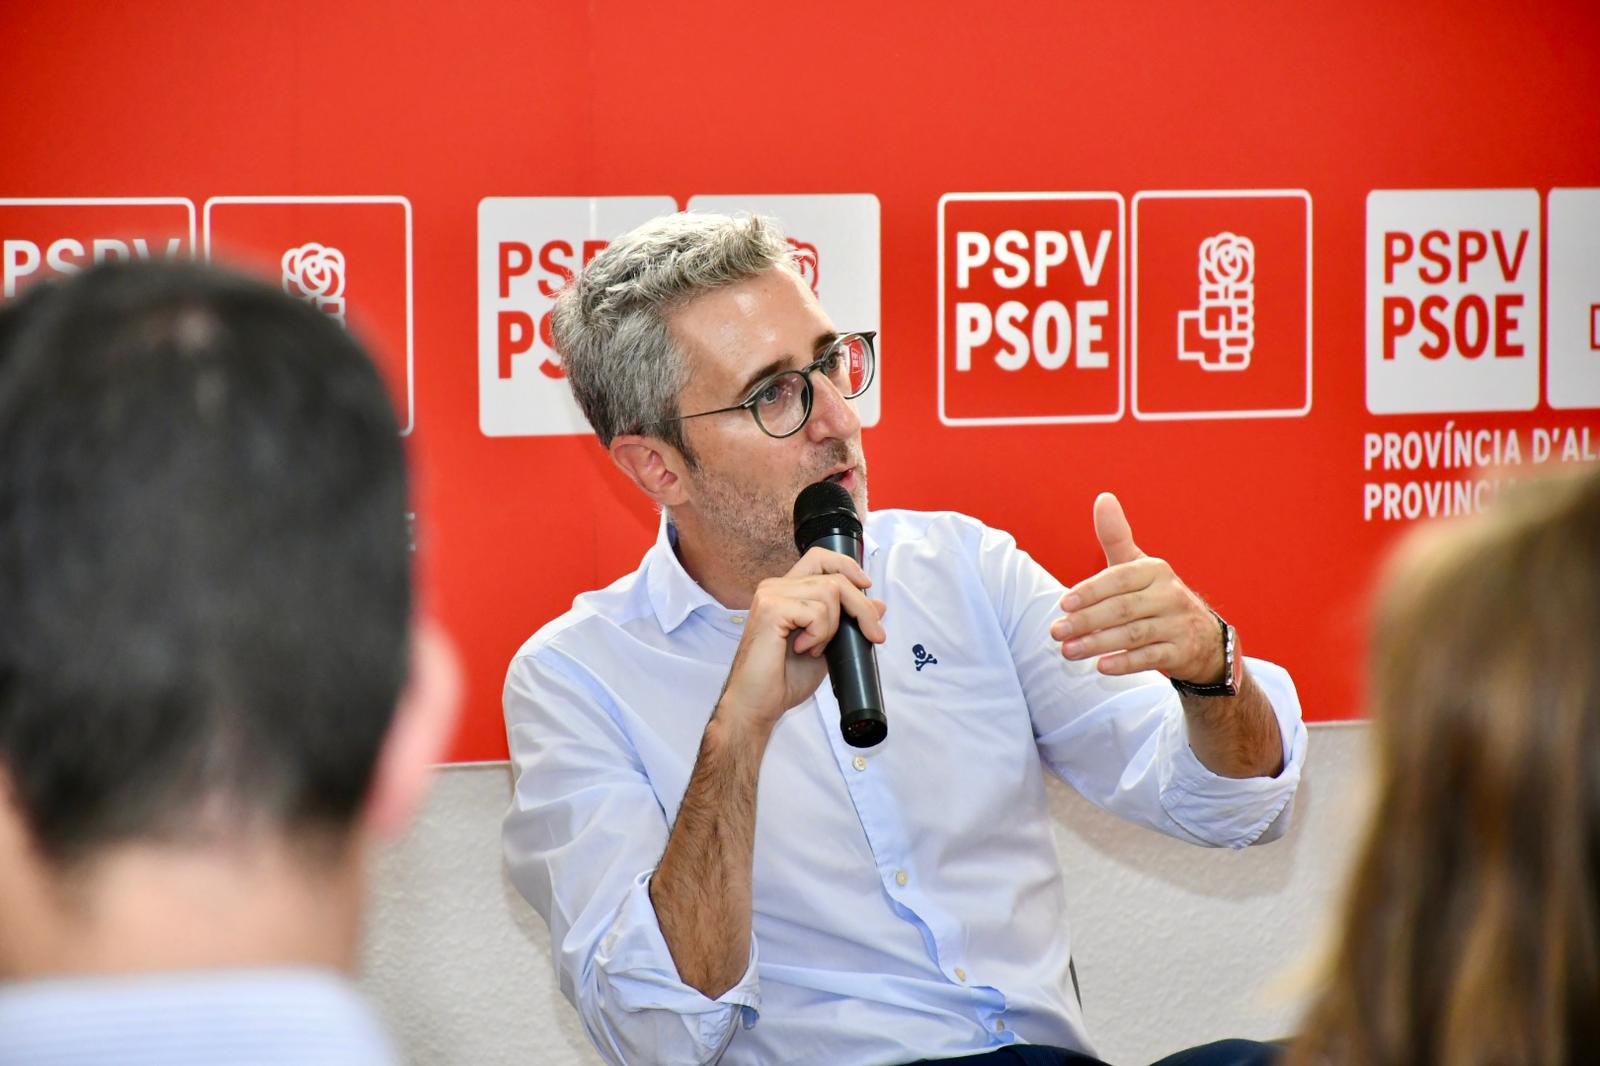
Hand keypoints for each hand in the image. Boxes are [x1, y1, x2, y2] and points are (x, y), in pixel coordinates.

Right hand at [717, 547, 887, 732]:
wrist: (758, 704)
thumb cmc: (783, 679)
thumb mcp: (827, 646)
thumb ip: (846, 622)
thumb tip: (879, 604)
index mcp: (786, 591)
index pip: (819, 558)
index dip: (846, 566)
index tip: (866, 587)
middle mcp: (776, 587)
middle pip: (834, 577)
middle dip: (861, 607)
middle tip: (874, 635)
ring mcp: (771, 595)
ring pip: (829, 592)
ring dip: (832, 627)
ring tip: (813, 648)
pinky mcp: (770, 609)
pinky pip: (816, 611)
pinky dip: (818, 634)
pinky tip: (801, 648)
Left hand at [1049, 493, 1223, 683]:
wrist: (1202, 636)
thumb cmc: (1155, 596)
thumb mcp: (1137, 566)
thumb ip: (1116, 537)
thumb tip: (1103, 497)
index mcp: (1155, 570)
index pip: (1119, 579)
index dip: (1090, 592)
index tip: (1063, 604)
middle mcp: (1170, 595)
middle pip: (1122, 609)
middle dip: (1086, 621)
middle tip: (1055, 632)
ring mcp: (1179, 624)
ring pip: (1134, 635)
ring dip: (1098, 644)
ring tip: (1068, 651)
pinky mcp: (1182, 651)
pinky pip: (1151, 658)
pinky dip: (1125, 663)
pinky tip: (1101, 667)